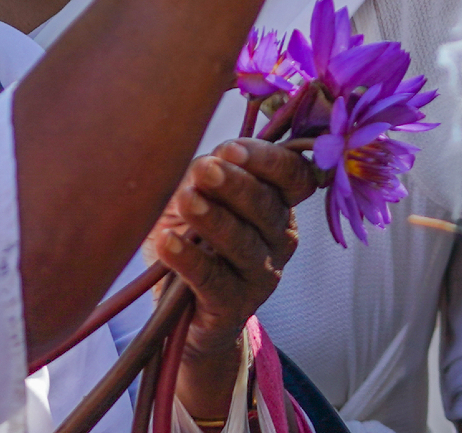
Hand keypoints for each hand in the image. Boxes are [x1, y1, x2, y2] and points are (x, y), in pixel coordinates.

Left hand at [149, 140, 319, 417]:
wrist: (182, 313)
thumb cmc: (192, 238)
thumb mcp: (201, 196)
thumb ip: (210, 171)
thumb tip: (207, 153)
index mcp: (278, 203)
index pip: (293, 176)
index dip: (267, 160)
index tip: (230, 148)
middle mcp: (279, 238)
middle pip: (267, 205)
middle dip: (236, 184)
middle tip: (205, 169)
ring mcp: (260, 275)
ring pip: (243, 243)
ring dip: (214, 219)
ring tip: (187, 200)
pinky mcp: (233, 307)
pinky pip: (212, 280)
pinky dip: (189, 259)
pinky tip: (168, 243)